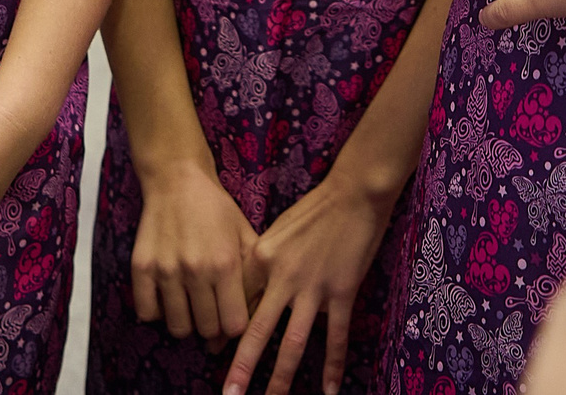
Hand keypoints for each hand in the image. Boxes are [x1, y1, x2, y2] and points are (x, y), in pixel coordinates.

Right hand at [130, 158, 259, 341]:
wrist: (176, 179)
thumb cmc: (215, 208)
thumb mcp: (245, 233)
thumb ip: (255, 273)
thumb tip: (260, 310)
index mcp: (225, 263)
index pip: (234, 324)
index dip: (236, 324)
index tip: (231, 315)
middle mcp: (196, 270)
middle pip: (207, 330)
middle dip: (213, 325)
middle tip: (211, 310)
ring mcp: (166, 270)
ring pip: (178, 327)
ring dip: (186, 321)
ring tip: (189, 304)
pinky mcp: (141, 268)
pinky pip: (147, 313)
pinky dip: (157, 312)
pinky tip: (166, 297)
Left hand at [225, 172, 397, 394]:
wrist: (353, 192)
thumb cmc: (313, 210)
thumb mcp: (276, 233)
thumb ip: (262, 265)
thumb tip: (251, 298)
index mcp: (262, 258)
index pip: (239, 303)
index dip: (225, 332)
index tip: (212, 354)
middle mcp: (283, 277)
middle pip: (258, 330)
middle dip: (242, 367)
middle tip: (228, 394)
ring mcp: (314, 287)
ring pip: (294, 342)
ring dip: (282, 376)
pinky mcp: (342, 291)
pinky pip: (336, 336)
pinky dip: (333, 365)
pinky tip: (330, 390)